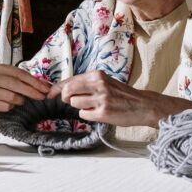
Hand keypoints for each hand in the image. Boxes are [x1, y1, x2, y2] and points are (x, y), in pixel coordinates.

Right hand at [0, 64, 52, 112]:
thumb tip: (48, 86)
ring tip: (21, 101)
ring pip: (11, 96)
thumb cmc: (8, 89)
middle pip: (15, 84)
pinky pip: (5, 106)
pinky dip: (11, 107)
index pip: (20, 74)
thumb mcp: (19, 82)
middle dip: (31, 91)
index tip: (46, 89)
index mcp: (0, 68)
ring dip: (20, 101)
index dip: (34, 82)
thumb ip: (32, 82)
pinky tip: (11, 106)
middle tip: (41, 97)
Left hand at [48, 71, 191, 126]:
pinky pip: (84, 115)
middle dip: (64, 98)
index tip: (48, 94)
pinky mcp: (103, 113)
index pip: (68, 80)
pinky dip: (87, 115)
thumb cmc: (121, 94)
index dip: (55, 88)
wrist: (142, 105)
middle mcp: (98, 84)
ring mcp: (101, 99)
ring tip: (92, 106)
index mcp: (96, 75)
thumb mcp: (104, 82)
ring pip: (74, 104)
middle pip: (66, 91)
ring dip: (79, 107)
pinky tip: (98, 113)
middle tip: (72, 101)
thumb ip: (85, 83)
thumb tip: (61, 89)